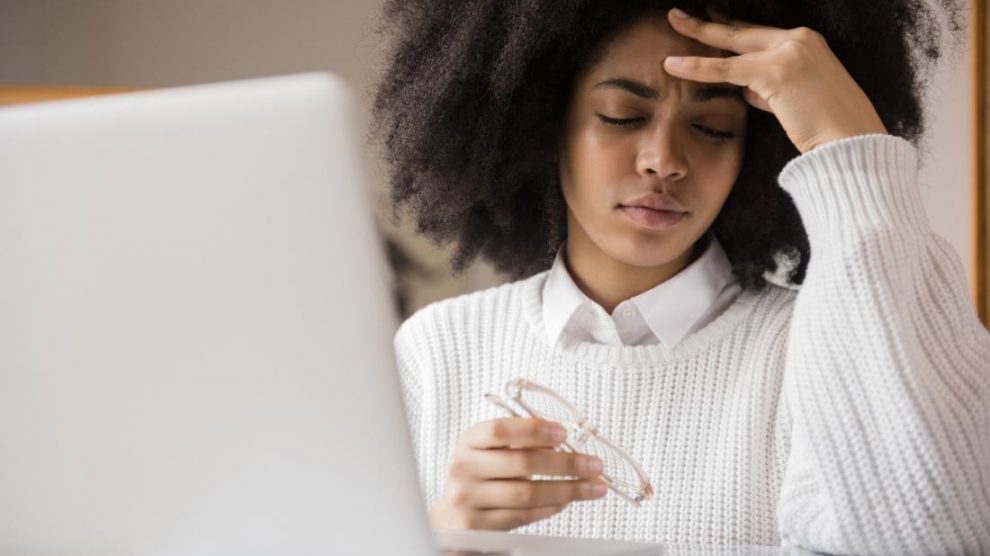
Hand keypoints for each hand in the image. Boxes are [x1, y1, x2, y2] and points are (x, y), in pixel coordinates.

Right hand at [429, 417, 607, 530]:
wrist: (450, 516)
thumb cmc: (478, 476)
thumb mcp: (489, 450)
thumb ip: (519, 442)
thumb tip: (562, 441)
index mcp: (469, 442)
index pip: (501, 430)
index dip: (534, 430)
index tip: (563, 432)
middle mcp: (465, 468)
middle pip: (521, 463)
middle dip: (565, 463)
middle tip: (593, 464)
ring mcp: (469, 499)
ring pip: (527, 493)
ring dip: (567, 490)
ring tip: (593, 486)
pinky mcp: (478, 525)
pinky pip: (524, 515)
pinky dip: (551, 507)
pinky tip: (567, 501)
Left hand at [662, 7, 887, 153]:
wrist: (851, 142)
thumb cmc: (827, 129)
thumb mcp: (795, 101)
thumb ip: (769, 90)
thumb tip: (745, 90)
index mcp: (808, 43)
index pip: (760, 32)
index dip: (732, 27)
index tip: (711, 19)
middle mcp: (800, 40)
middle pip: (743, 29)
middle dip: (710, 22)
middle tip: (680, 15)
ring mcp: (789, 52)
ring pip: (731, 43)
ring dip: (698, 34)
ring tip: (672, 22)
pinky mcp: (776, 71)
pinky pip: (726, 69)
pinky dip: (697, 68)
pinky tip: (672, 65)